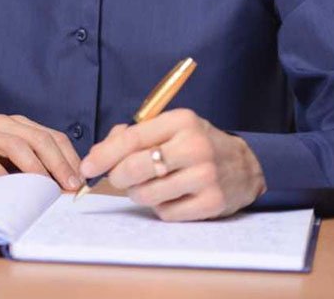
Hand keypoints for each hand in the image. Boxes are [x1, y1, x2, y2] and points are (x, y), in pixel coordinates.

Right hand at [0, 106, 82, 190]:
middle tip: (71, 185)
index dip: (69, 156)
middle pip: (40, 139)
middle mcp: (4, 123)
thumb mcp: (1, 141)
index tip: (81, 178)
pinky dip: (0, 173)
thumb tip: (55, 178)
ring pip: (18, 146)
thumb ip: (24, 154)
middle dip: (60, 163)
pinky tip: (11, 187)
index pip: (52, 136)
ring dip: (37, 168)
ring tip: (49, 187)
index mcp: (17, 123)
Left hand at [79, 109, 265, 219]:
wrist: (244, 166)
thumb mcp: (171, 127)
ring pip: (146, 194)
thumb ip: (135, 134)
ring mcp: (205, 176)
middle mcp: (194, 146)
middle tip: (118, 178)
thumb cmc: (197, 143)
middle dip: (117, 176)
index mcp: (182, 121)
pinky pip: (166, 213)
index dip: (104, 155)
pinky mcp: (211, 203)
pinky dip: (160, 207)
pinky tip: (171, 195)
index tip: (88, 167)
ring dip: (139, 193)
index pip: (133, 139)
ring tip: (150, 184)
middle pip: (135, 168)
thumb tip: (101, 152)